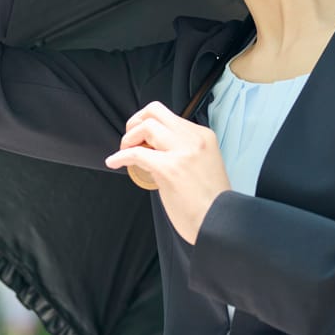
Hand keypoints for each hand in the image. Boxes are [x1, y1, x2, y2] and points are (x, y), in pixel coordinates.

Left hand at [105, 101, 230, 243]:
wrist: (220, 222)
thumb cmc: (211, 202)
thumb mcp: (204, 164)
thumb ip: (184, 152)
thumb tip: (156, 150)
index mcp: (203, 136)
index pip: (169, 116)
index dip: (149, 124)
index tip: (141, 137)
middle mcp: (194, 139)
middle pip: (155, 111)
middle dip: (135, 122)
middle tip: (130, 140)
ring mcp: (182, 152)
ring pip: (146, 126)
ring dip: (129, 138)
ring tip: (125, 152)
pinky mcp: (170, 169)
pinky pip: (136, 153)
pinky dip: (121, 156)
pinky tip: (114, 162)